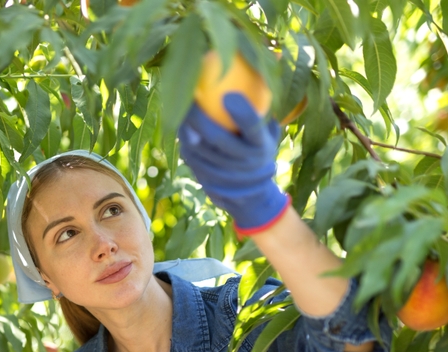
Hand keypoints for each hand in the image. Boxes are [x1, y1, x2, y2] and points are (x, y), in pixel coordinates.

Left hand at [178, 93, 290, 234]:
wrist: (252, 194)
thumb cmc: (259, 148)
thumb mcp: (269, 130)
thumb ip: (265, 104)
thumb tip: (270, 61)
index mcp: (261, 146)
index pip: (252, 128)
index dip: (243, 113)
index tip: (230, 94)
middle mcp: (243, 162)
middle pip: (217, 137)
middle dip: (199, 116)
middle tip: (189, 93)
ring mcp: (224, 174)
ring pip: (198, 148)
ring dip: (186, 128)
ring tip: (177, 106)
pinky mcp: (206, 181)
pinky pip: (190, 158)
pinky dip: (184, 141)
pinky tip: (179, 126)